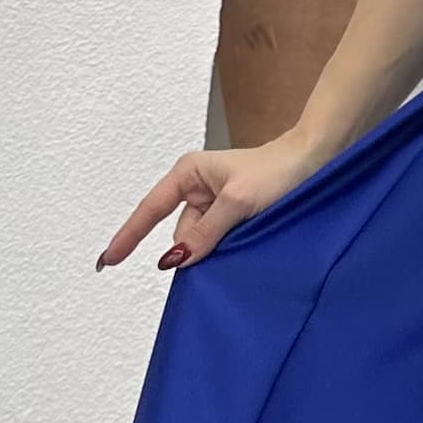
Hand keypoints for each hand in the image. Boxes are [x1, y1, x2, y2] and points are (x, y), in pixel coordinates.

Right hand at [96, 128, 325, 273]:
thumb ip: (206, 232)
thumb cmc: (277, 171)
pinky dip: (227, 250)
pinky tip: (245, 249)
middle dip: (194, 249)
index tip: (106, 261)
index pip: (150, 211)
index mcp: (188, 174)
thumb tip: (174, 260)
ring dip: (215, 251)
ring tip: (247, 239)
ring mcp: (215, 204)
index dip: (128, 237)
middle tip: (228, 245)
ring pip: (201, 242)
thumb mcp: (238, 202)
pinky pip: (218, 242)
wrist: (316, 161)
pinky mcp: (233, 216)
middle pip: (181, 234)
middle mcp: (196, 188)